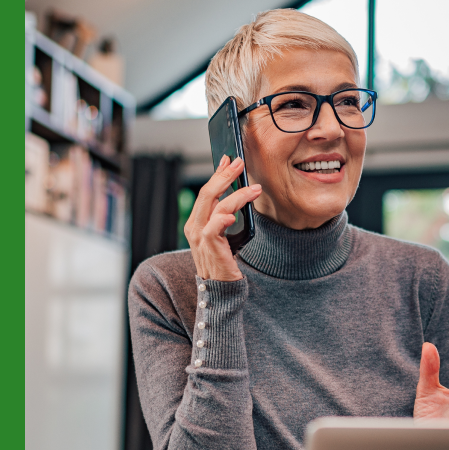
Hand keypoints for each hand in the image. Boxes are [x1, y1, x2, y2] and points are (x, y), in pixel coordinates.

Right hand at [184, 155, 261, 280]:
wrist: (220, 289)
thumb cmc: (224, 262)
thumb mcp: (224, 235)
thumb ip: (226, 217)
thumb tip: (241, 194)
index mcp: (196, 222)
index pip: (206, 192)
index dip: (218, 174)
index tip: (229, 160)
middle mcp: (194, 227)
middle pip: (207, 193)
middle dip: (225, 175)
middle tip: (240, 163)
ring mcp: (199, 237)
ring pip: (214, 206)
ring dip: (236, 194)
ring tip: (254, 189)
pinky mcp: (208, 247)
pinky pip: (213, 227)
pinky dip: (223, 218)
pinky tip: (233, 215)